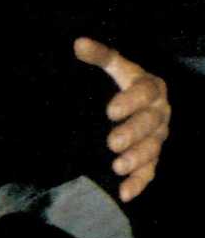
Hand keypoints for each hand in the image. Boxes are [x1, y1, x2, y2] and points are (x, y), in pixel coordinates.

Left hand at [74, 37, 169, 201]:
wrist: (135, 106)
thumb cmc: (122, 83)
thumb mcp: (114, 67)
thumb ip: (99, 56)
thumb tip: (78, 43)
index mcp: (150, 88)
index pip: (144, 92)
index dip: (129, 102)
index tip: (110, 111)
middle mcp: (159, 113)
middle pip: (149, 124)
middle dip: (132, 134)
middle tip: (111, 143)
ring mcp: (157, 137)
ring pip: (152, 149)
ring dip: (136, 159)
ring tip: (117, 167)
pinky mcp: (151, 158)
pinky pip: (149, 172)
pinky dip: (138, 183)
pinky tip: (125, 194)